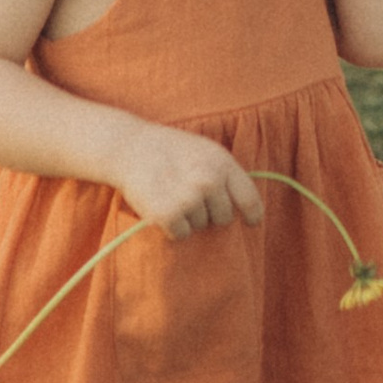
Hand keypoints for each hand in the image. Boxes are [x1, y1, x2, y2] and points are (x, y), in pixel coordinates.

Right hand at [116, 122, 264, 241]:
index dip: (252, 215)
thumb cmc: (170, 150)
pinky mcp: (168, 215)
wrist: (130, 148)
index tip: (251, 223)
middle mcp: (209, 182)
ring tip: (171, 194)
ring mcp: (189, 199)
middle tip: (188, 195)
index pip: (249, 199)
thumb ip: (225, 175)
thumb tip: (244, 207)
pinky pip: (181, 234)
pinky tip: (161, 206)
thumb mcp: (206, 151)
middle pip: (224, 218)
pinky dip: (172, 227)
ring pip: (200, 226)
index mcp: (223, 164)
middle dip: (210, 213)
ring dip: (188, 217)